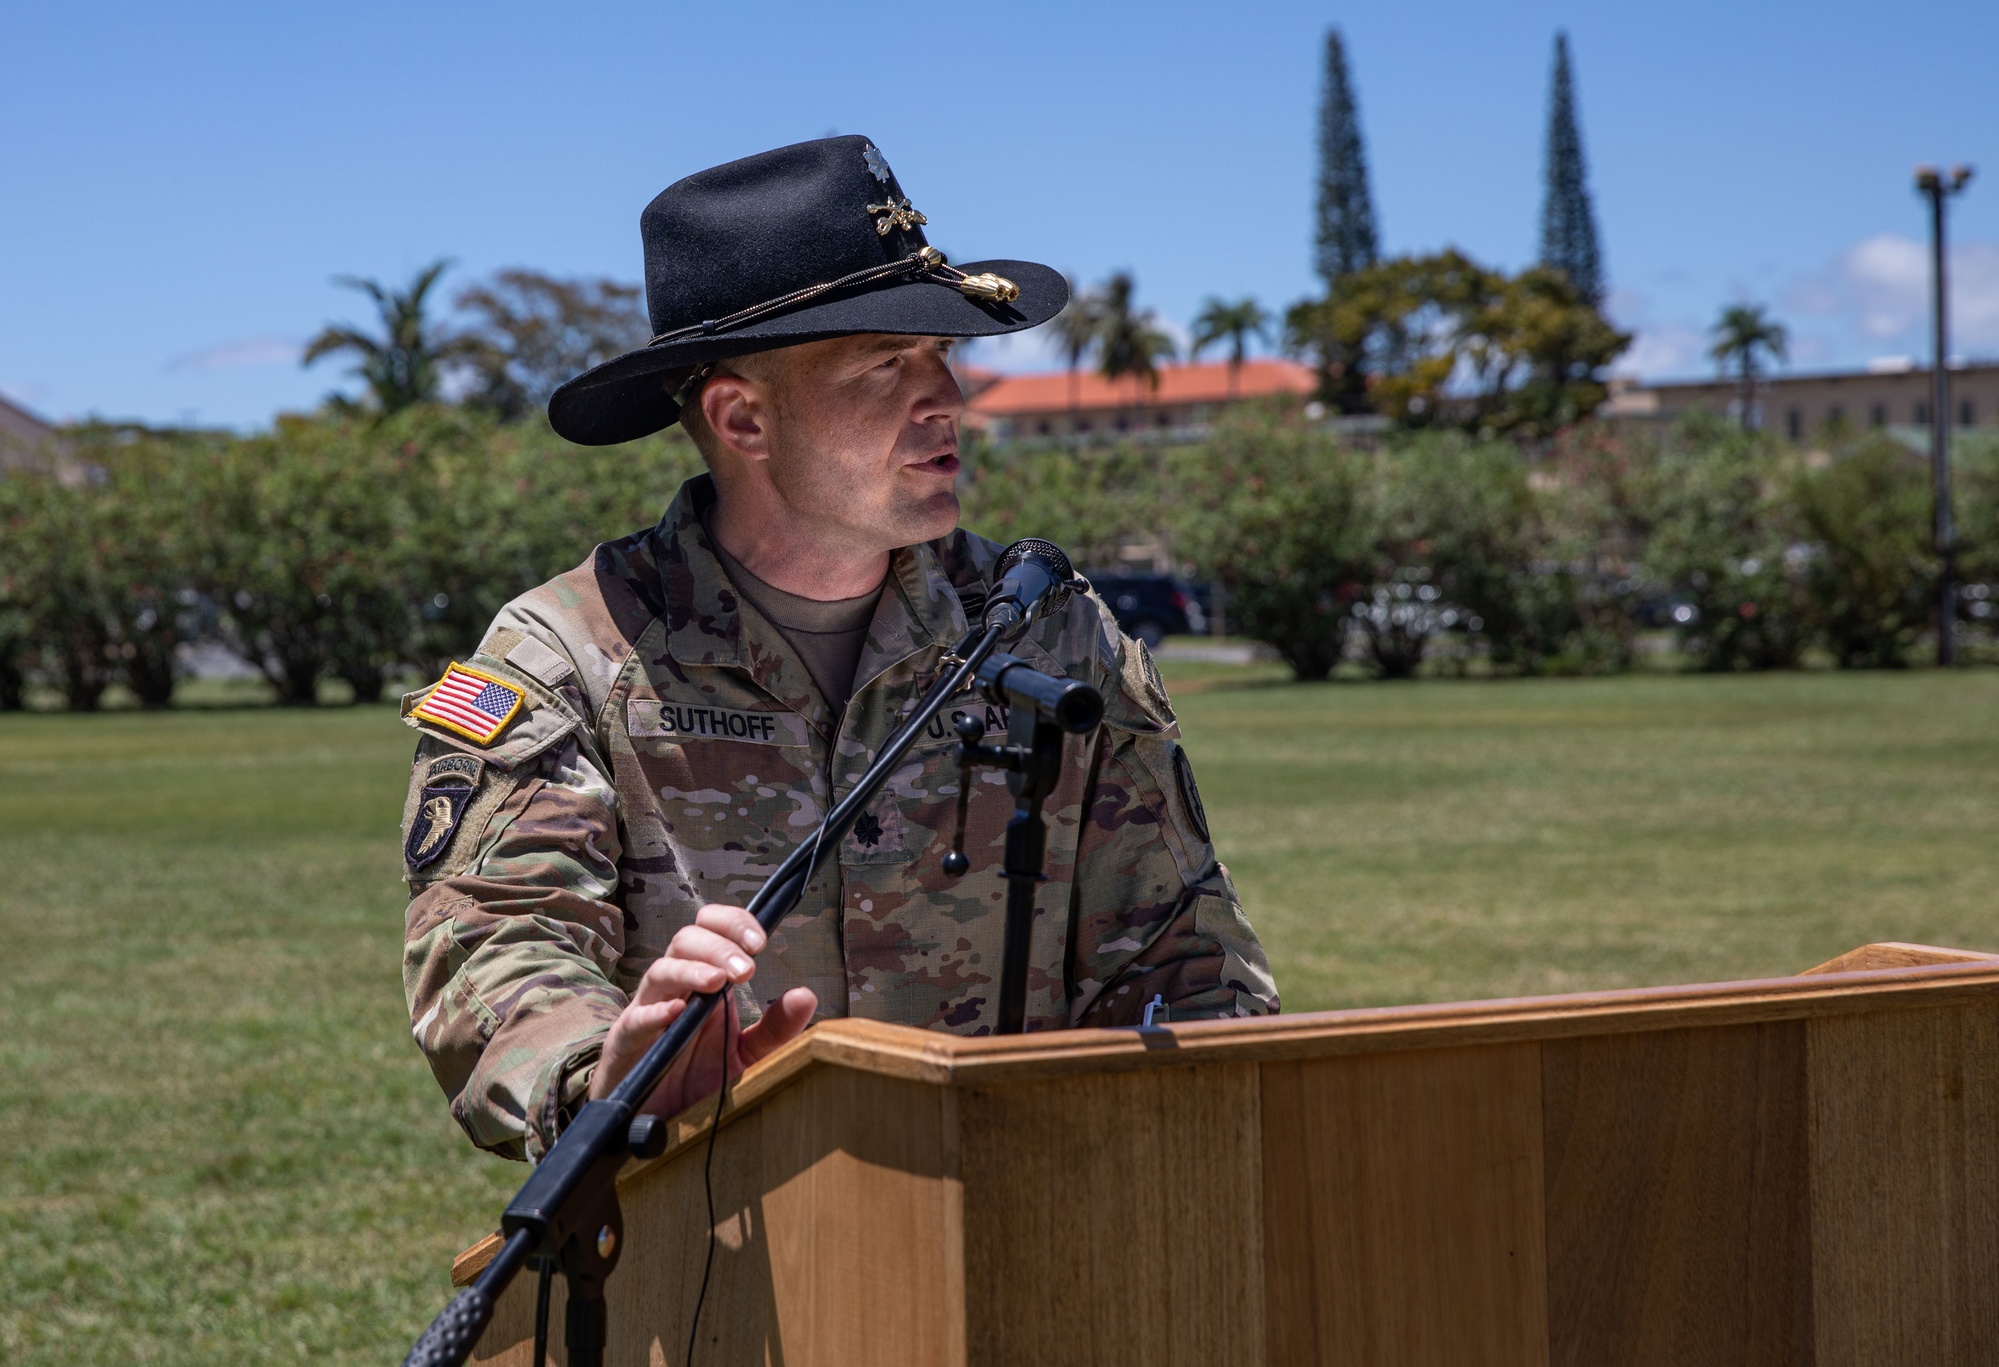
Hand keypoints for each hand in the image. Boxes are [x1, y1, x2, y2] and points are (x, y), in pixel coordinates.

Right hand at [588, 903, 817, 1118]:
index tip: (761, 942)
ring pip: (661, 970)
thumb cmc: (697, 1078)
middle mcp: (675, 987)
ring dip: (691, 969)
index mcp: (704, 980)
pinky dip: (655, 1011)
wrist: (658, 1121)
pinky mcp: (626, 1041)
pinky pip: (636, 1018)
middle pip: (686, 939)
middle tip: (747, 970)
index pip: (712, 928)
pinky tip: (677, 1012)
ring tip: (718, 980)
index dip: (734, 924)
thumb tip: (806, 995)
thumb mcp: (745, 1053)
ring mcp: (648, 1010)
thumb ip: (776, 1028)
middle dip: (718, 946)